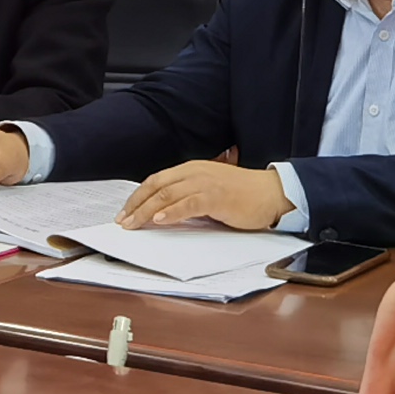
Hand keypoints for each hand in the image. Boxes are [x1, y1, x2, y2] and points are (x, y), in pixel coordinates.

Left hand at [119, 161, 291, 232]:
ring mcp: (205, 183)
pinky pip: (188, 203)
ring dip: (147, 211)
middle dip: (136, 204)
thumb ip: (187, 197)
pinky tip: (159, 220)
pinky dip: (171, 212)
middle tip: (123, 221)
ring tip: (134, 224)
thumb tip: (163, 213)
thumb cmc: (242, 195)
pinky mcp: (216, 197)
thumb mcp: (209, 191)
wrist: (271, 194)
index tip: (125, 212)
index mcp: (191, 169)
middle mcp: (195, 172)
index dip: (138, 196)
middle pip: (157, 186)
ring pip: (167, 195)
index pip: (157, 180)